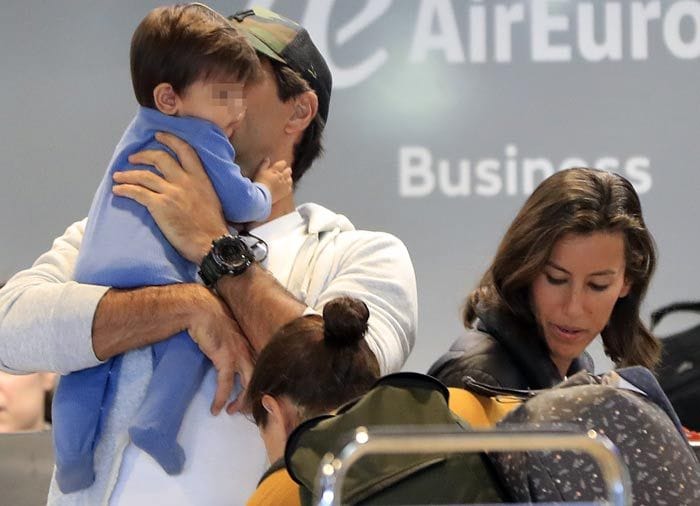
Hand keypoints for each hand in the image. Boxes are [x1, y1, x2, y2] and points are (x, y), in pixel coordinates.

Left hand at [112, 131, 227, 263]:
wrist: (211, 243)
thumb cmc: (213, 226)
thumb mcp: (212, 198)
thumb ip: (200, 187)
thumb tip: (189, 185)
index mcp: (200, 178)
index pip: (185, 150)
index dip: (170, 140)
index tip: (159, 136)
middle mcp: (185, 181)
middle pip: (160, 158)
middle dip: (143, 155)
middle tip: (133, 158)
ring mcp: (171, 193)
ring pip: (144, 175)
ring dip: (128, 174)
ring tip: (118, 176)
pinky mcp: (160, 206)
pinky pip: (137, 192)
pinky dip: (125, 189)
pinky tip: (118, 190)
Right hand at [187, 285, 254, 414]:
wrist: (201, 309)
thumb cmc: (212, 319)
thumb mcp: (229, 334)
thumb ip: (234, 345)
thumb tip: (231, 356)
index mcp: (250, 345)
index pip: (261, 368)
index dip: (259, 384)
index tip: (254, 395)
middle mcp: (249, 351)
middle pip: (259, 379)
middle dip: (254, 397)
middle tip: (247, 409)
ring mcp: (240, 355)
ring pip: (247, 385)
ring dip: (240, 402)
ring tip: (231, 411)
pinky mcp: (226, 359)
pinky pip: (226, 385)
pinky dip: (221, 399)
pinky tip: (216, 408)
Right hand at [254, 158, 291, 203]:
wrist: (262, 196)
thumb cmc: (259, 183)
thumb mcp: (260, 172)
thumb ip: (264, 164)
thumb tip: (267, 158)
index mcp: (276, 170)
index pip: (282, 163)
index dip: (282, 164)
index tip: (281, 165)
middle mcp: (282, 176)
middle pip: (288, 171)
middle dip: (287, 170)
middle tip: (284, 172)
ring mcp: (284, 185)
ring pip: (290, 179)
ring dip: (288, 178)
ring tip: (285, 179)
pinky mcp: (285, 192)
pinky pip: (290, 188)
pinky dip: (288, 187)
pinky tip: (285, 187)